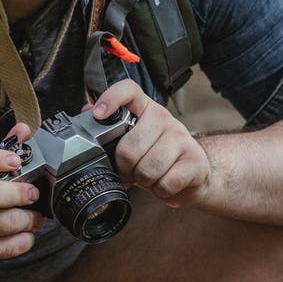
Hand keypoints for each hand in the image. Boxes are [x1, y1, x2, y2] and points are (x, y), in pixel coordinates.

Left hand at [89, 80, 210, 206]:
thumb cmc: (159, 156)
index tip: (99, 113)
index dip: (112, 98)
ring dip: (144, 181)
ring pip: (147, 168)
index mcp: (146, 109)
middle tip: (131, 172)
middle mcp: (164, 118)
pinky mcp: (194, 160)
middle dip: (126, 168)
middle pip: (130, 146)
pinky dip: (160, 191)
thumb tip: (87, 110)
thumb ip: (112, 127)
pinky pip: (165, 183)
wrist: (195, 174)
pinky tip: (164, 184)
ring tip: (149, 177)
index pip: (129, 90)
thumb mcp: (135, 139)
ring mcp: (181, 138)